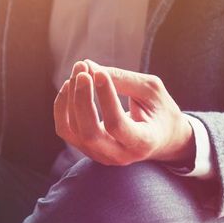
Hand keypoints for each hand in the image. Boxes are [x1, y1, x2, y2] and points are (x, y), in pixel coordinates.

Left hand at [53, 59, 194, 166]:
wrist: (161, 137)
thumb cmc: (159, 110)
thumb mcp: (151, 91)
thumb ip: (123, 79)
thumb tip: (89, 67)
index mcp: (143, 142)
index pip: (116, 125)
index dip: (105, 97)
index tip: (99, 73)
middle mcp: (121, 155)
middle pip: (90, 133)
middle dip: (81, 99)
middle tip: (82, 70)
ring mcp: (102, 156)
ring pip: (74, 131)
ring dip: (70, 98)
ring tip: (78, 72)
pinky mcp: (88, 150)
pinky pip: (66, 130)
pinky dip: (62, 107)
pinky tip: (69, 86)